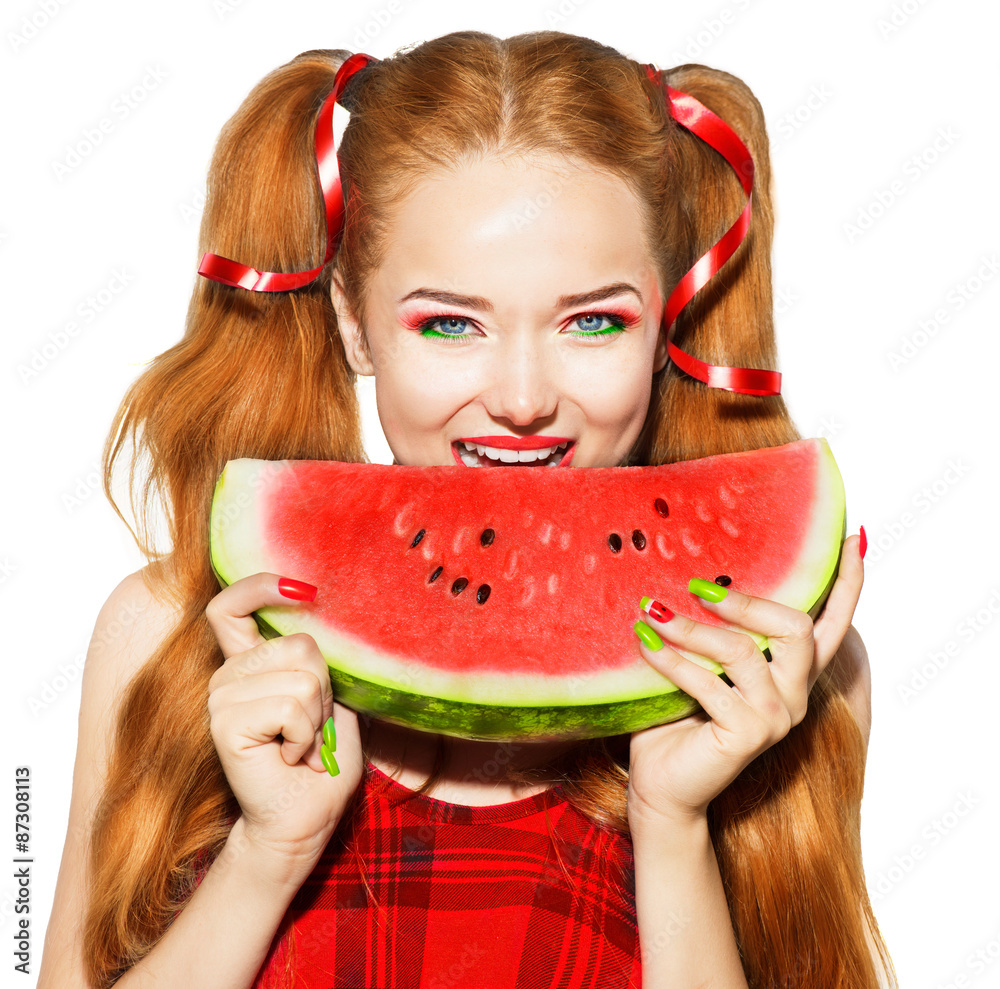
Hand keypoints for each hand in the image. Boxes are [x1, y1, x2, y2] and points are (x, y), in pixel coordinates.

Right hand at [205, 572, 363, 871]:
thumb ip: (320, 663)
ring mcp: (222, 698)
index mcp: (250, 665)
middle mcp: (229, 676)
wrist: (304, 821)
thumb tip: (329, 617)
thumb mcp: (333, 703)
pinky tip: (292, 756)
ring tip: (301, 745)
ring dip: (317, 717)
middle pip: (299, 643)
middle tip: (311, 728)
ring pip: (301, 675)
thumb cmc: (321, 765)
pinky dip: (306, 734)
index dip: (260, 586)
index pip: (232, 607)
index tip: (303, 588)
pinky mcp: (224, 723)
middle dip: (324, 689)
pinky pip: (290, 705)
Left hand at [626, 534, 864, 830]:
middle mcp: (795, 692)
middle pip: (796, 628)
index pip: (833, 621)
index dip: (848, 582)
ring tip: (652, 611)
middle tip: (698, 587)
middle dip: (747, 601)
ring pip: (743, 652)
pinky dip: (671, 660)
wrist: (662, 783)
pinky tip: (644, 642)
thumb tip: (703, 572)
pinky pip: (707, 685)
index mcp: (791, 671)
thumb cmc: (678, 716)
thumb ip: (719, 627)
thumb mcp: (703, 663)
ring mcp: (776, 717)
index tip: (853, 536)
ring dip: (691, 628)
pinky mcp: (747, 735)